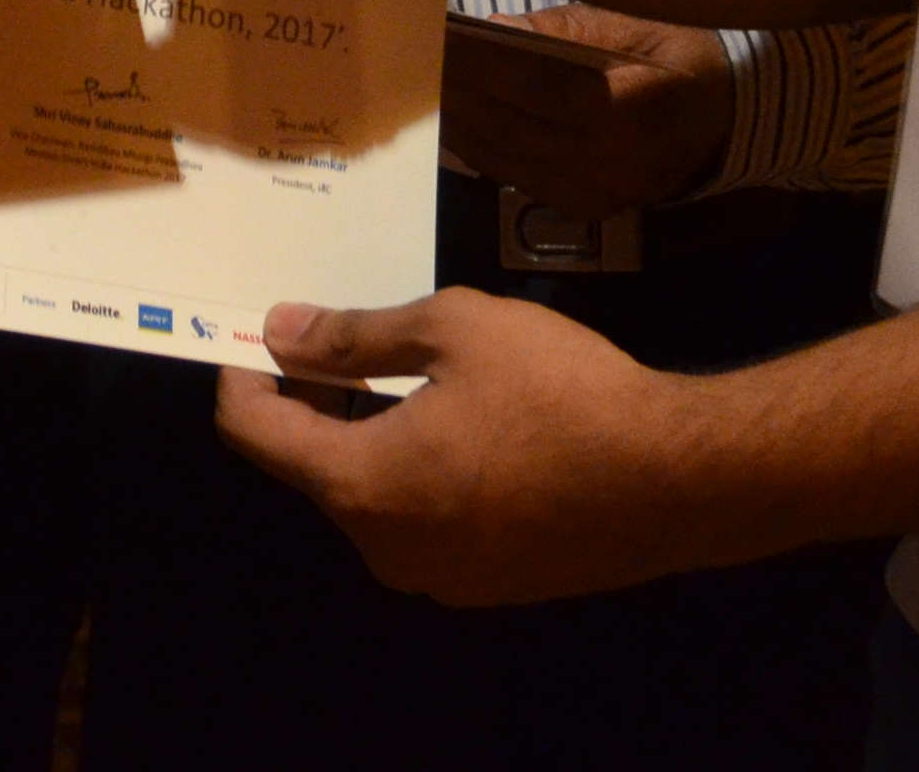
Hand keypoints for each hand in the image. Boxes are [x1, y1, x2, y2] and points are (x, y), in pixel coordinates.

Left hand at [215, 291, 756, 605]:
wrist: (675, 480)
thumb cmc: (558, 393)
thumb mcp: (454, 331)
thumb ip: (356, 336)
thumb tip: (283, 332)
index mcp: (360, 488)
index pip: (255, 435)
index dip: (243, 376)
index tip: (255, 333)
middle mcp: (385, 550)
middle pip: (311, 469)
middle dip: (311, 402)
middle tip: (337, 338)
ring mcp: (439, 579)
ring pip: (369, 498)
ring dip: (366, 436)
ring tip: (404, 373)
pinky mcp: (487, 586)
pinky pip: (422, 523)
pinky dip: (416, 473)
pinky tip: (460, 427)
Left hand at [444, 9, 736, 216]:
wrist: (729, 119)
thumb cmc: (680, 52)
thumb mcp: (632, 24)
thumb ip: (559, 30)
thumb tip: (487, 29)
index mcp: (629, 107)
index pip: (531, 82)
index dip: (475, 61)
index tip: (430, 33)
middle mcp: (610, 161)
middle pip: (508, 124)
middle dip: (452, 88)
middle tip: (407, 54)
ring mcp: (596, 193)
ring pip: (503, 156)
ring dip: (456, 120)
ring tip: (418, 82)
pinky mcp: (586, 209)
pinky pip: (516, 176)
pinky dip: (481, 146)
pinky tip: (455, 117)